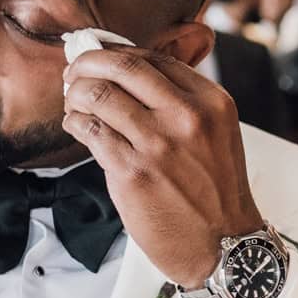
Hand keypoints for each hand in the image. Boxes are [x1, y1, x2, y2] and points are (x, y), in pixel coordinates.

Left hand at [62, 47, 261, 290]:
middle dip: (87, 63)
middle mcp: (187, 117)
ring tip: (75, 102)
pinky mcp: (132, 172)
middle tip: (74, 71)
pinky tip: (78, 127)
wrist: (223, 245)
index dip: (117, 53)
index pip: (153, 58)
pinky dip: (76, 123)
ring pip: (98, 95)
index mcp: (212, 102)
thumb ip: (182, 102)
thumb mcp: (217, 133)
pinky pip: (90, 131)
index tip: (100, 58)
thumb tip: (128, 72)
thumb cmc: (215, 191)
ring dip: (76, 94)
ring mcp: (158, 144)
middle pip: (122, 67)